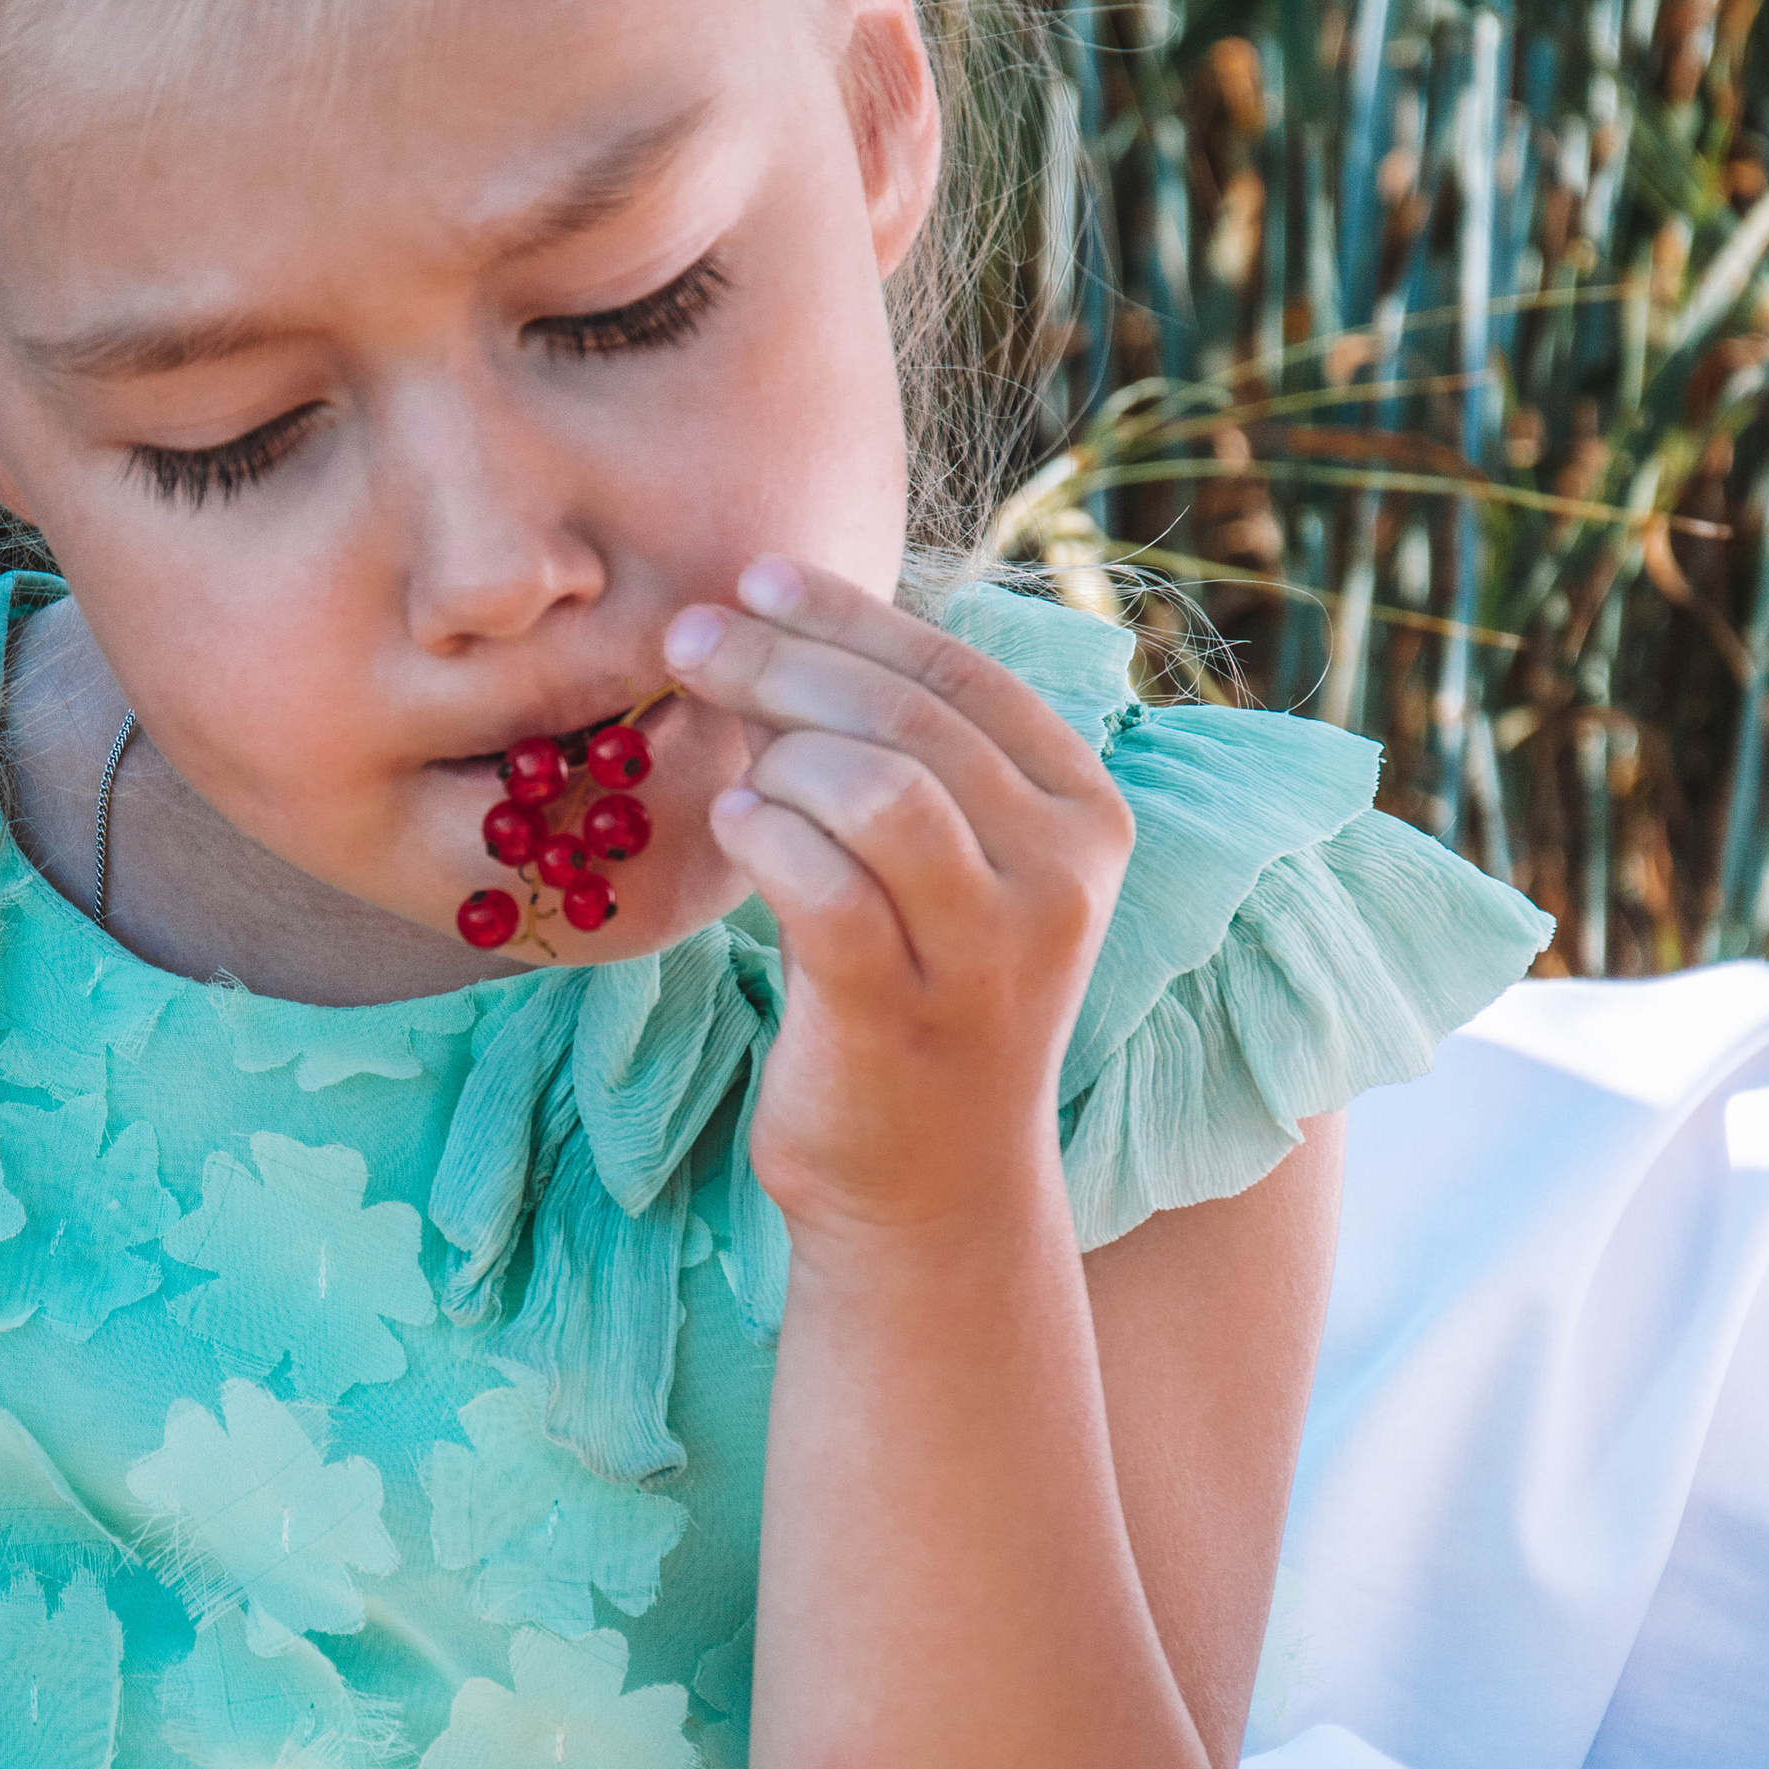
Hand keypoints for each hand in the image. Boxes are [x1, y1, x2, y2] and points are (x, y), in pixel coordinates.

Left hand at [665, 557, 1132, 1245]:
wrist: (929, 1188)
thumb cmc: (909, 997)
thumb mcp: (927, 862)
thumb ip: (882, 751)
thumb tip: (763, 624)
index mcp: (1083, 812)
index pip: (963, 672)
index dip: (849, 614)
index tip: (753, 580)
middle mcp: (1060, 876)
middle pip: (911, 718)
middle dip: (783, 661)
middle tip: (684, 640)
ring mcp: (992, 952)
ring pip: (883, 787)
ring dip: (781, 753)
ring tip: (730, 769)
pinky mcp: (906, 1015)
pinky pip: (826, 887)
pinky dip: (767, 837)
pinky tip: (733, 825)